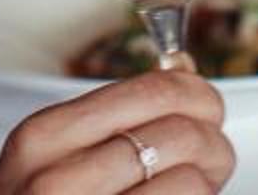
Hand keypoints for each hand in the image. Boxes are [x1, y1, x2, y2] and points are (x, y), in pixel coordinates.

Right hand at [0, 69, 232, 193]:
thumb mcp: (49, 158)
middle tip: (213, 157)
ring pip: (190, 183)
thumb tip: (181, 73)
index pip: (151, 90)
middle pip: (179, 133)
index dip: (197, 96)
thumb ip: (112, 119)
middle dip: (212, 144)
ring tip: (197, 188)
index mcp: (44, 138)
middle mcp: (57, 180)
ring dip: (206, 185)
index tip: (208, 107)